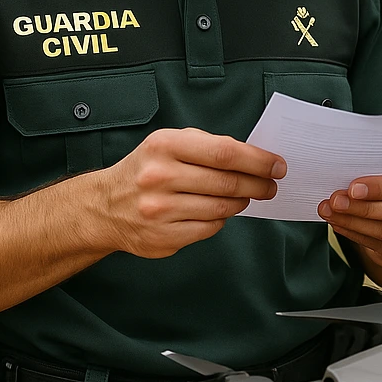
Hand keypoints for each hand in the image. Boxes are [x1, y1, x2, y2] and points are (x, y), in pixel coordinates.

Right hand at [102, 128, 285, 257]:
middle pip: (227, 182)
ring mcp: (160, 210)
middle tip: (271, 185)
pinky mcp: (162, 237)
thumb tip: (253, 157)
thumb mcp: (169, 143)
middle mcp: (160, 177)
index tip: (277, 165)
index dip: (257, 160)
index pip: (224, 153)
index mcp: (165, 146)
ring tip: (246, 196)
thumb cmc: (146, 169)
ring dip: (241, 202)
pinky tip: (219, 212)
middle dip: (258, 184)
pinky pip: (209, 229)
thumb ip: (207, 146)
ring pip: (221, 208)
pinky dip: (221, 220)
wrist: (104, 206)